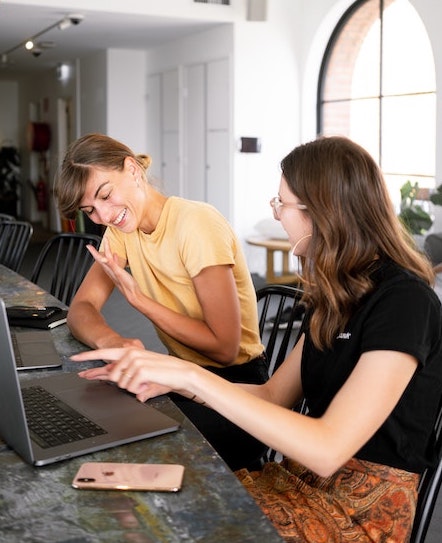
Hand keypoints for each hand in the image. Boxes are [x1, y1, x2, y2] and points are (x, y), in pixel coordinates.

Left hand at [71, 347, 193, 402]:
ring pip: (122, 384)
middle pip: (112, 376)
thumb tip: (114, 381)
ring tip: (148, 381)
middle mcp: (130, 354)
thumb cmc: (165, 374)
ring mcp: (134, 361)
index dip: (87, 357)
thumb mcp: (143, 376)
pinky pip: (131, 388)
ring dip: (135, 387)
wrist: (182, 372)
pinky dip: (141, 389)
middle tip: (141, 382)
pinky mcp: (140, 370)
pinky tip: (150, 382)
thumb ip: (126, 378)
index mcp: (130, 352)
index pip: (103, 354)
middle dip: (124, 383)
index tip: (74, 358)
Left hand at [86, 239, 141, 302]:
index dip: (93, 251)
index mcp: (109, 269)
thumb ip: (112, 265)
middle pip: (101, 258)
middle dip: (98, 250)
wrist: (133, 295)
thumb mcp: (119, 273)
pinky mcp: (119, 273)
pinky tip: (115, 256)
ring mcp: (114, 272)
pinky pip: (114, 263)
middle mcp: (110, 270)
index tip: (88, 245)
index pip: (99, 258)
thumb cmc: (127, 286)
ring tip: (105, 247)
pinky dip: (113, 258)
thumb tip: (103, 259)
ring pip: (107, 260)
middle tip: (94, 244)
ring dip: (106, 253)